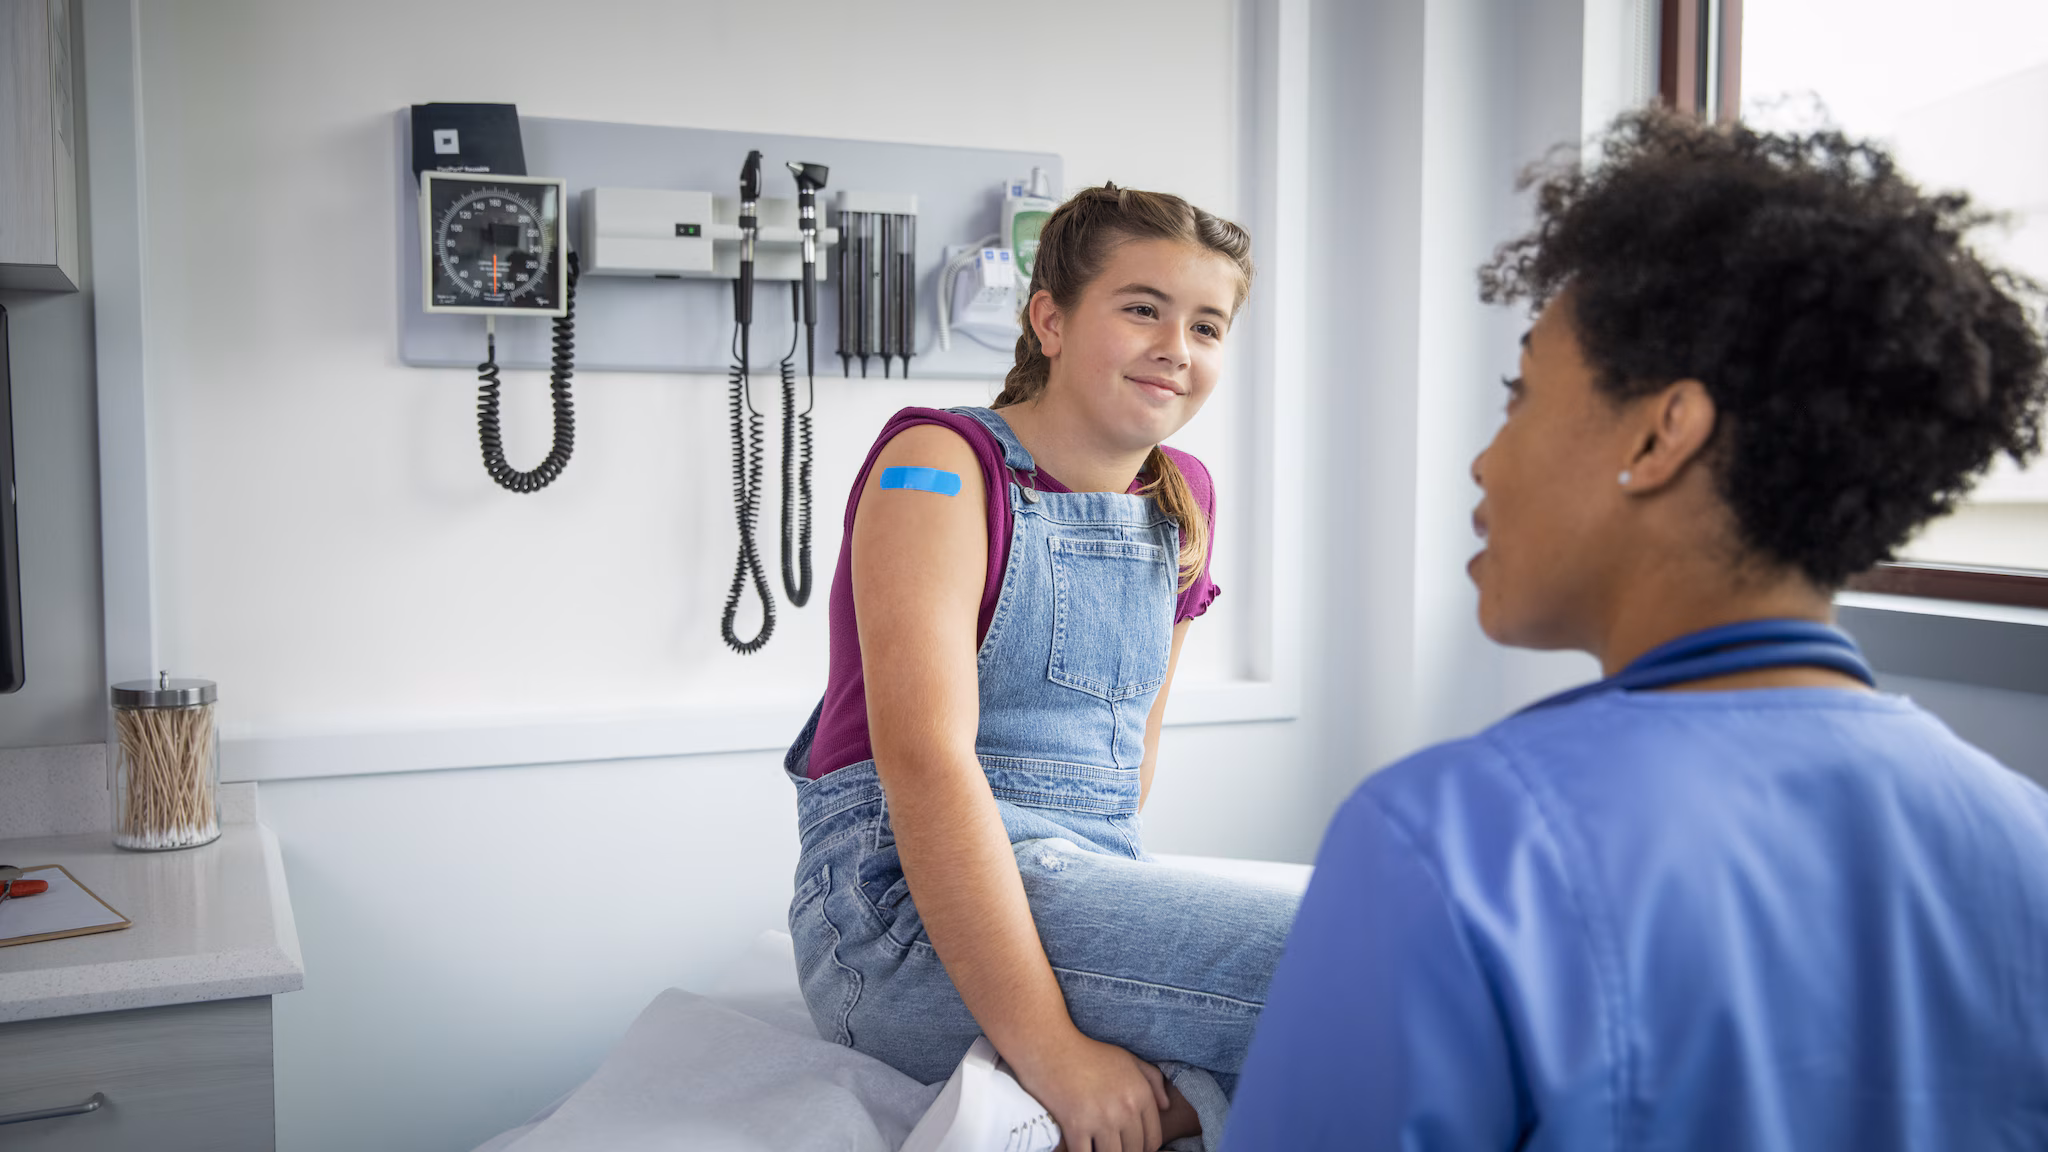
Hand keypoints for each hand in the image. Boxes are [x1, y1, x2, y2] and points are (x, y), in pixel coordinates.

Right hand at [1004, 1030, 1170, 1151]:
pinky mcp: (1076, 1126)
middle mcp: (1126, 1108)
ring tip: (1097, 1146)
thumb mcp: (1127, 1058)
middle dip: (1123, 1151)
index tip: (1128, 1145)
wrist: (1050, 1046)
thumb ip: (1152, 1080)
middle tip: (1110, 1145)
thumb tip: (1165, 1106)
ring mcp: (1101, 1119)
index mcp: (1140, 1094)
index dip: (1142, 1148)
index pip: (1153, 1140)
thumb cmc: (1088, 1053)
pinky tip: (1080, 1147)